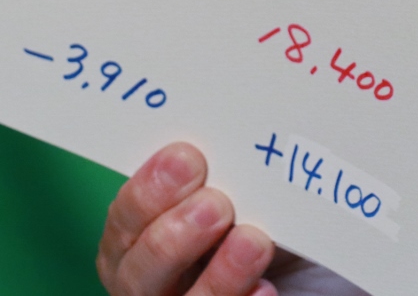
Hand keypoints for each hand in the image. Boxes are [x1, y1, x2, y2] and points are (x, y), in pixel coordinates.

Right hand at [97, 142, 277, 295]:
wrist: (293, 266)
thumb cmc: (249, 216)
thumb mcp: (230, 189)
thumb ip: (219, 172)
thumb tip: (229, 137)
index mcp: (133, 239)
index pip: (124, 218)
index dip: (148, 189)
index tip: (185, 156)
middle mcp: (146, 282)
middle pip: (138, 270)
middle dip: (174, 234)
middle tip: (216, 203)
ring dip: (218, 275)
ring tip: (252, 241)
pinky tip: (265, 287)